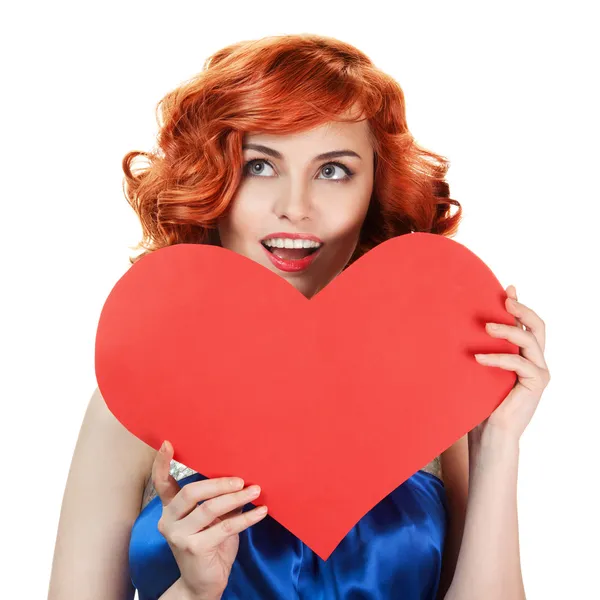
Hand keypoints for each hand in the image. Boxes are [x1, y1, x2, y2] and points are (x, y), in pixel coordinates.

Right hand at [152, 440, 268, 598]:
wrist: (203, 584)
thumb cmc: (210, 546)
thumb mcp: (213, 520)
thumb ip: (217, 500)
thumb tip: (241, 477)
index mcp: (170, 509)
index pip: (162, 483)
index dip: (162, 463)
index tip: (168, 443)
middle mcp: (169, 521)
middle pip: (191, 492)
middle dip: (219, 483)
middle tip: (241, 479)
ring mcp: (179, 536)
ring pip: (210, 508)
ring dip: (236, 498)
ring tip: (255, 490)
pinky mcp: (194, 548)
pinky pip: (225, 527)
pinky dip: (247, 518)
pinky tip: (261, 511)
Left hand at [470, 284, 550, 445]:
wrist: (488, 434)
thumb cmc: (479, 402)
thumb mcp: (478, 370)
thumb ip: (479, 349)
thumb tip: (459, 326)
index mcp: (523, 354)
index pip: (527, 323)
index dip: (520, 304)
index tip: (507, 288)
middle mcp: (535, 360)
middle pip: (538, 326)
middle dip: (522, 309)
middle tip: (505, 300)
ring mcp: (538, 372)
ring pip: (530, 340)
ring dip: (509, 330)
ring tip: (487, 327)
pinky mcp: (536, 384)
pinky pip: (519, 363)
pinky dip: (499, 357)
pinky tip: (479, 358)